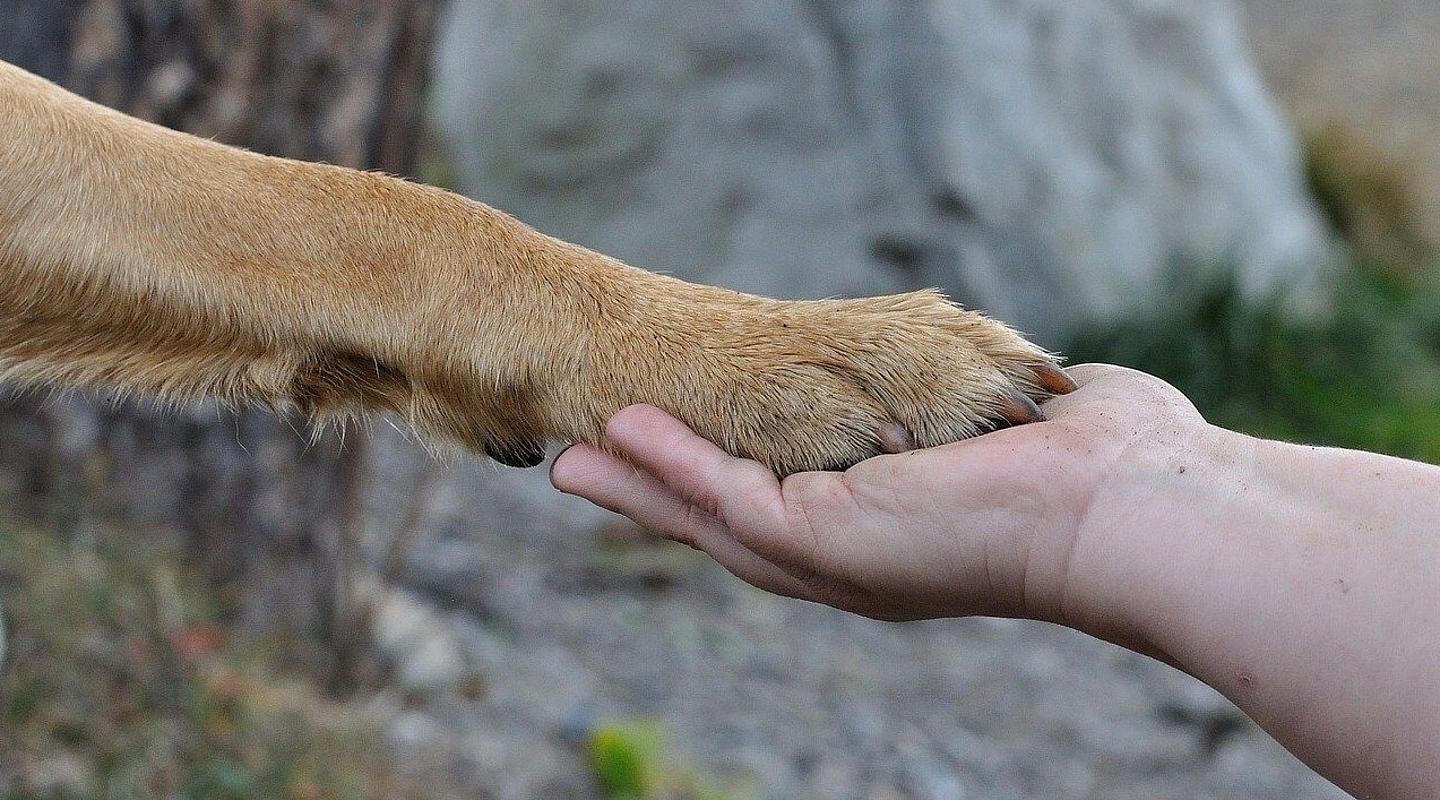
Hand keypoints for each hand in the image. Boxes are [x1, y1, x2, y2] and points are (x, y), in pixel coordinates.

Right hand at [550, 364, 1209, 624]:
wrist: (1133, 504)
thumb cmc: (1101, 462)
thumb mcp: (1014, 422)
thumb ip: (985, 405)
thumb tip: (1031, 382)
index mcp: (891, 534)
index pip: (787, 505)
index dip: (721, 480)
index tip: (670, 449)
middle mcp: (854, 558)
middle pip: (728, 526)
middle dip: (655, 496)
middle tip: (581, 469)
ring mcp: (835, 558)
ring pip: (710, 520)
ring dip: (640, 486)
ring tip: (574, 458)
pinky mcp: (826, 540)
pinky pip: (726, 498)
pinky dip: (670, 468)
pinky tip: (620, 436)